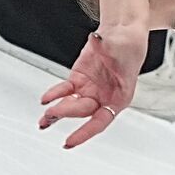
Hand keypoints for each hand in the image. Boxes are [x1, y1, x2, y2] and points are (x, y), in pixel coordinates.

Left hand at [38, 25, 147, 148]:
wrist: (122, 33)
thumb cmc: (129, 44)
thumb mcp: (124, 48)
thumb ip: (107, 47)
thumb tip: (97, 41)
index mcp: (120, 96)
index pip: (101, 120)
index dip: (85, 132)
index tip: (70, 141)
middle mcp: (104, 97)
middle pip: (82, 111)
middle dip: (66, 112)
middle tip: (52, 113)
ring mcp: (90, 90)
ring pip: (71, 105)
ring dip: (57, 113)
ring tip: (44, 119)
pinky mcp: (79, 80)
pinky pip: (64, 91)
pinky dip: (54, 95)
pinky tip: (46, 99)